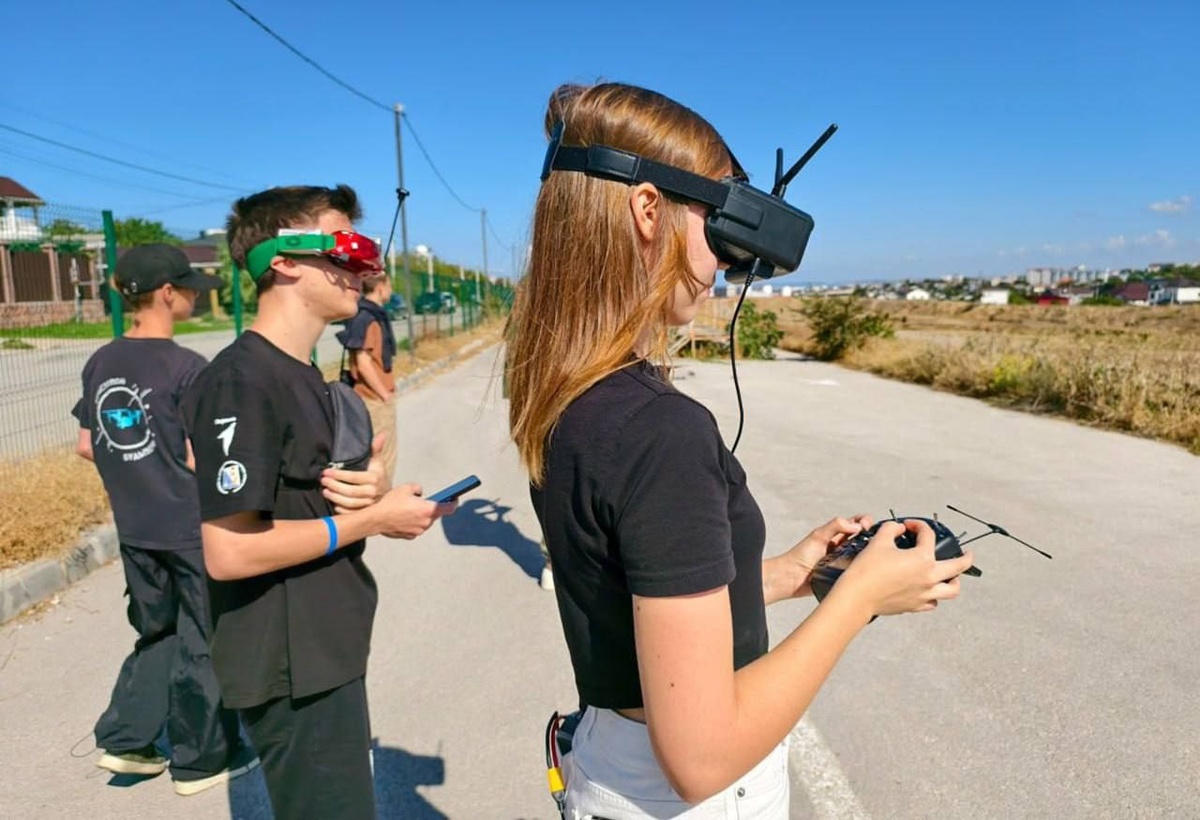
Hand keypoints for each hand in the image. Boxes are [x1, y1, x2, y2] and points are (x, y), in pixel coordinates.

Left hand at [321, 435, 388, 512]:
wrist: (389, 497)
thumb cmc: (379, 477)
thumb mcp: (378, 462)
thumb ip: (376, 449)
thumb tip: (381, 434)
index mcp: (374, 478)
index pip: (353, 477)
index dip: (338, 474)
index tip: (327, 471)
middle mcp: (373, 492)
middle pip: (349, 491)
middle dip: (334, 486)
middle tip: (323, 481)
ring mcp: (369, 504)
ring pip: (349, 503)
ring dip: (335, 497)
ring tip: (325, 491)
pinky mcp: (366, 513)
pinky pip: (351, 513)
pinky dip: (341, 509)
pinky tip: (333, 503)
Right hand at [374, 482, 457, 538]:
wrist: (376, 519)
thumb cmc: (391, 504)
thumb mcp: (406, 488)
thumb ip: (418, 489)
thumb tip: (420, 493)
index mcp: (428, 510)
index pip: (449, 508)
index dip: (453, 503)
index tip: (455, 499)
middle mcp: (426, 522)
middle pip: (435, 514)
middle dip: (431, 508)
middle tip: (424, 501)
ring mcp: (418, 531)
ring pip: (425, 521)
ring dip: (421, 515)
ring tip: (409, 508)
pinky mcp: (410, 536)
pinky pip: (416, 527)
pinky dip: (414, 522)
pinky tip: (404, 516)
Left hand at [771, 515, 871, 600]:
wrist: (790, 578)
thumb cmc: (800, 556)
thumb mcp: (818, 536)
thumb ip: (836, 526)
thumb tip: (856, 526)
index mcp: (836, 535)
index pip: (856, 524)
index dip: (864, 522)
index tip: (866, 526)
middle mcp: (842, 548)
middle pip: (863, 539)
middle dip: (871, 536)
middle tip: (871, 538)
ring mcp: (844, 562)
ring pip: (863, 556)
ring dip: (870, 554)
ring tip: (874, 553)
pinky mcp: (844, 576)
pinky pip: (858, 572)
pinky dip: (865, 570)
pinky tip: (869, 569)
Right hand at [835, 520, 973, 617]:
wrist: (858, 596)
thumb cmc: (867, 569)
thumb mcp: (879, 541)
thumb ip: (891, 529)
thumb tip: (899, 528)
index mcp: (923, 558)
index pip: (928, 535)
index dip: (919, 526)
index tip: (909, 526)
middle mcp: (929, 577)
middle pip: (958, 566)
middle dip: (966, 558)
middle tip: (968, 553)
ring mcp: (925, 594)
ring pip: (952, 590)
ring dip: (956, 581)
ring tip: (954, 576)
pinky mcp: (916, 606)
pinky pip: (934, 602)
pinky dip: (935, 595)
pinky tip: (930, 590)